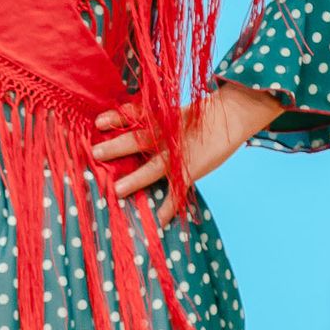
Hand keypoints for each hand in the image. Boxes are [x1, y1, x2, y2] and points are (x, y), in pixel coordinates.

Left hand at [92, 83, 285, 227]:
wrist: (233, 114)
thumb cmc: (201, 113)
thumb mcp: (175, 110)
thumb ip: (153, 117)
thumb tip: (124, 122)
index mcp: (162, 118)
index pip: (135, 116)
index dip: (117, 118)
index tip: (97, 122)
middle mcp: (168, 135)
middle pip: (139, 139)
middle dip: (117, 147)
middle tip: (96, 153)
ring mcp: (181, 153)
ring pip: (154, 166)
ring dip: (136, 179)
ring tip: (117, 190)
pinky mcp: (193, 169)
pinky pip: (179, 191)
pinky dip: (170, 207)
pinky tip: (158, 220)